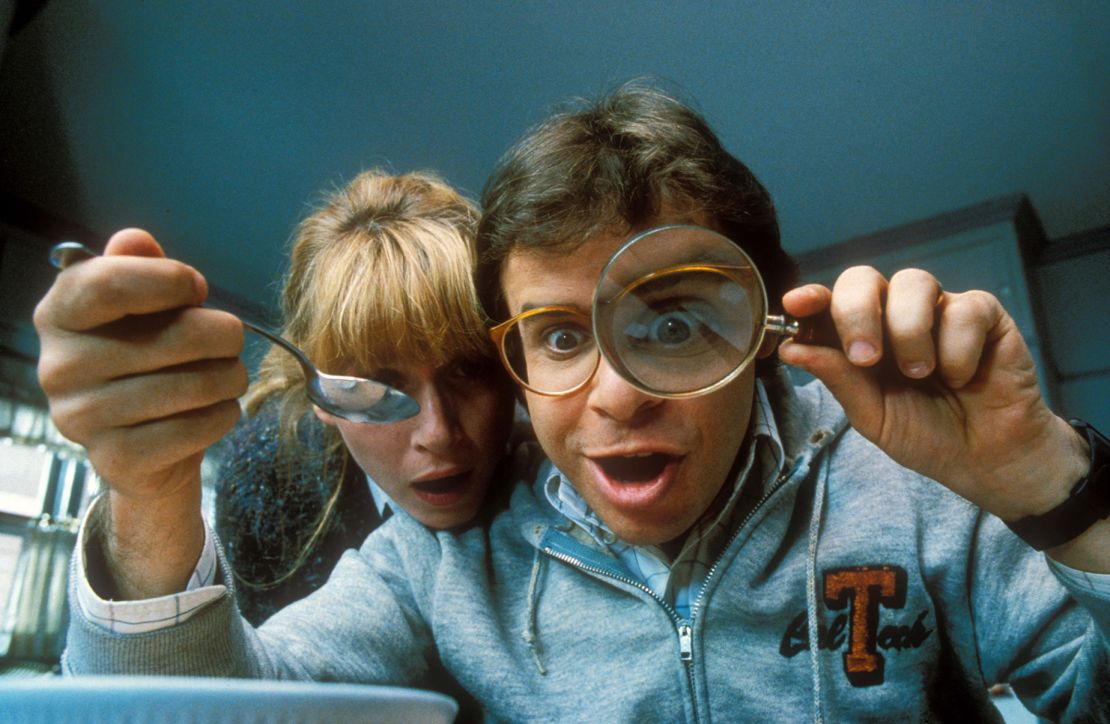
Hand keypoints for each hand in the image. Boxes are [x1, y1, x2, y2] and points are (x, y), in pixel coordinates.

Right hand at [34, 228, 247, 595]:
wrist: (146, 448)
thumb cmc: (148, 360)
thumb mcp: (143, 308)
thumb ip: (139, 269)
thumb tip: (135, 241)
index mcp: (59, 315)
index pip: (108, 284)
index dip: (169, 280)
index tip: (198, 288)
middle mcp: (59, 367)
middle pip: (173, 337)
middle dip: (223, 334)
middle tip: (231, 339)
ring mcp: (82, 419)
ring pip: (194, 385)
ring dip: (230, 377)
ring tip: (229, 375)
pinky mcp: (117, 459)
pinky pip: (196, 428)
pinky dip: (224, 415)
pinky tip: (219, 409)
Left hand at [778, 266, 1088, 523]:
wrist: (986, 458)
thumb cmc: (926, 434)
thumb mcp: (873, 415)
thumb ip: (837, 379)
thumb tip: (791, 348)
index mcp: (858, 336)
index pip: (827, 303)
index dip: (810, 298)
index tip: (796, 304)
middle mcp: (893, 314)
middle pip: (863, 279)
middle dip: (857, 312)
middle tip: (866, 358)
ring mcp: (938, 309)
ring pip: (914, 282)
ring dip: (910, 332)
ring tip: (920, 375)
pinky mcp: (983, 313)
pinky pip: (963, 308)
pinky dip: (958, 349)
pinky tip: (962, 378)